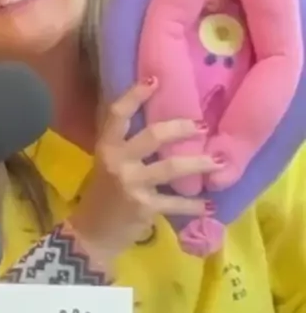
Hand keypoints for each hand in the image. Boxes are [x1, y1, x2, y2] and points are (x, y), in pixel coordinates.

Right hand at [69, 79, 220, 266]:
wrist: (91, 233)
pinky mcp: (143, 207)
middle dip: (182, 128)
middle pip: (153, 136)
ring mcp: (131, 185)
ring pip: (170, 167)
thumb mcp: (108, 163)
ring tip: (220, 162)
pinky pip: (175, 203)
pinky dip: (194, 205)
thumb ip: (128, 144)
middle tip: (203, 125)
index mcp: (106, 147)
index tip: (156, 79)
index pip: (118, 114)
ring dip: (199, 164)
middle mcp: (117, 161)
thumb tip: (164, 123)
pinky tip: (210, 205)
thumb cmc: (104, 194)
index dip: (135, 95)